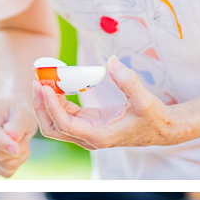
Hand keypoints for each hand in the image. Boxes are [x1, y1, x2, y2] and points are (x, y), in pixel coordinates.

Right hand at [0, 97, 37, 176]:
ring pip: (1, 165)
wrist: (11, 113)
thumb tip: (12, 136)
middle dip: (18, 149)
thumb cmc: (18, 111)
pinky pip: (3, 171)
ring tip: (20, 142)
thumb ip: (18, 124)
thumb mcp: (24, 113)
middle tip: (25, 137)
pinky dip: (14, 164)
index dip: (3, 143)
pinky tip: (14, 151)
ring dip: (18, 157)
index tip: (16, 150)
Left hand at [32, 55, 175, 149]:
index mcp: (99, 136)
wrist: (162, 129)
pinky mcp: (87, 125)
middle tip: (37, 80)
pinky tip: (56, 82)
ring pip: (55, 123)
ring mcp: (86, 133)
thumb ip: (129, 81)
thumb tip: (111, 61)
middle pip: (52, 128)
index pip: (64, 124)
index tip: (44, 86)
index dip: (51, 106)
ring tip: (43, 78)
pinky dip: (57, 100)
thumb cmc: (154, 117)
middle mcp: (88, 138)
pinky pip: (64, 114)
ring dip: (46, 102)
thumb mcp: (145, 99)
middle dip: (40, 106)